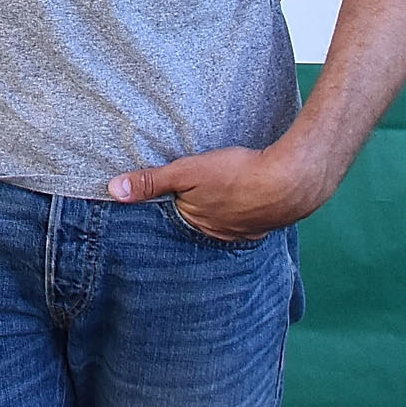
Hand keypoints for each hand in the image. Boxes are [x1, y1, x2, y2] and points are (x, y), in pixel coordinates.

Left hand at [107, 142, 333, 241]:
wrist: (291, 181)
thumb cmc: (238, 175)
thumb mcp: (188, 172)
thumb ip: (152, 181)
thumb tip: (114, 191)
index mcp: (196, 223)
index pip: (172, 215)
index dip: (166, 203)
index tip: (161, 197)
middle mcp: (218, 234)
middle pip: (196, 219)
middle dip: (190, 209)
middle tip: (190, 192)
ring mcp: (243, 230)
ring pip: (221, 219)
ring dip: (217, 208)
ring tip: (214, 194)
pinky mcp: (264, 220)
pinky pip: (245, 217)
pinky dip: (241, 208)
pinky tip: (243, 196)